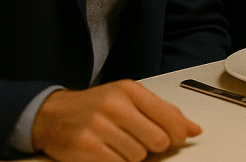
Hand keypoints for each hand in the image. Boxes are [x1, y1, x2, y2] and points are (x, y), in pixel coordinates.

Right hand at [31, 80, 200, 161]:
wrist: (52, 114)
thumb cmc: (95, 106)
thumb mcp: (129, 99)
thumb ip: (163, 112)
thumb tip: (194, 130)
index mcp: (130, 91)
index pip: (169, 116)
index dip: (178, 133)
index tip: (177, 139)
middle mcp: (115, 106)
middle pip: (158, 140)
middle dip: (155, 146)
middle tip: (143, 142)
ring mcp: (99, 126)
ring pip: (138, 156)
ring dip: (134, 155)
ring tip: (120, 144)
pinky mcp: (86, 147)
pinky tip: (109, 152)